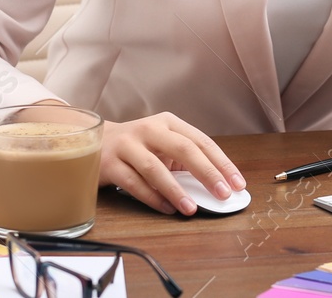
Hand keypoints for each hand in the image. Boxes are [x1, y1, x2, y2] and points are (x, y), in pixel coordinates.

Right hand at [98, 111, 246, 214]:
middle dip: (206, 173)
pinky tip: (167, 209)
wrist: (94, 141)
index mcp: (168, 122)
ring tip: (191, 208)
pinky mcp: (109, 163)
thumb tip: (214, 187)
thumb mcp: (162, 145)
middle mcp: (149, 129)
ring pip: (155, 168)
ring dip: (176, 190)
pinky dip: (152, 198)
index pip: (201, 141)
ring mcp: (127, 145)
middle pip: (183, 149)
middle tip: (223, 194)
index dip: (221, 163)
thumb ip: (183, 160)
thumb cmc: (136, 147)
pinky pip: (133, 183)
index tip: (237, 183)